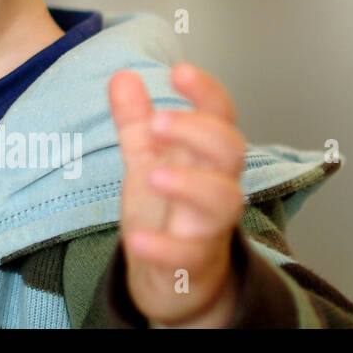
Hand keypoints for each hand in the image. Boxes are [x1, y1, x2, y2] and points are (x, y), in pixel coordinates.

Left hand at [108, 63, 247, 326]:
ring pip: (223, 202)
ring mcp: (206, 226)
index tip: (179, 71)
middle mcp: (213, 187)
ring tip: (154, 174)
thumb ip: (135, 121)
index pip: (219, 117)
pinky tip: (136, 239)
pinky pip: (187, 255)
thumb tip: (123, 75)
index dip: (206, 92)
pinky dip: (164, 247)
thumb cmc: (167, 212)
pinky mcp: (192, 264)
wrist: (177, 281)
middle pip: (230, 151)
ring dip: (191, 184)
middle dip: (199, 131)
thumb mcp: (147, 160)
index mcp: (202, 157)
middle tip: (160, 121)